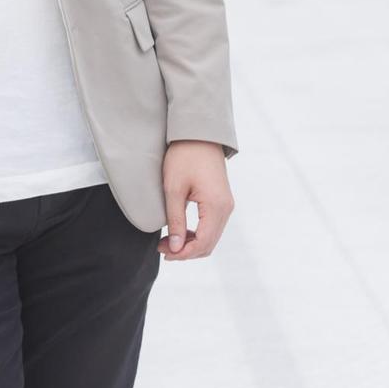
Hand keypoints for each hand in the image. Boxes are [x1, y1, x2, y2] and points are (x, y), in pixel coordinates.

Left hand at [159, 139, 232, 259]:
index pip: (202, 243)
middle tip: (162, 248)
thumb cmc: (184, 157)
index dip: (182, 253)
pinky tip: (180, 232)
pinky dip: (197, 234)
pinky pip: (212, 227)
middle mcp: (226, 208)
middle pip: (209, 244)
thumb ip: (176, 220)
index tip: (163, 251)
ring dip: (191, 244)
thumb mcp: (173, 189)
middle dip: (186, 251)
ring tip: (167, 241)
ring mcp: (226, 205)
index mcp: (216, 206)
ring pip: (211, 237)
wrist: (199, 134)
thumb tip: (175, 248)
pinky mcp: (222, 201)